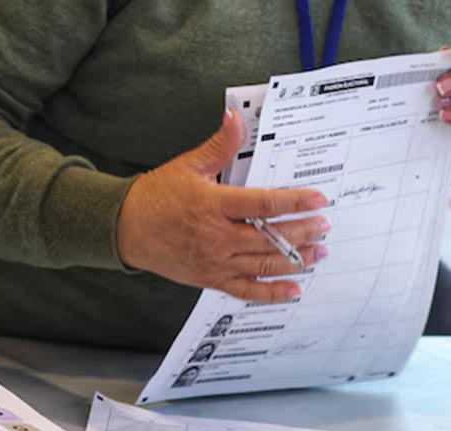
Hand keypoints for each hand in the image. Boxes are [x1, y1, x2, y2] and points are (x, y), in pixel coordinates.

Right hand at [116, 108, 329, 302]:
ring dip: (295, 260)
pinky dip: (272, 292)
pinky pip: (247, 290)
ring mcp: (216, 262)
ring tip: (319, 252)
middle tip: (325, 226)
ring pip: (264, 264)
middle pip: (270, 237)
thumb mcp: (188, 165)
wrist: (126, 230)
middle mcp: (217, 237)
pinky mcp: (212, 279)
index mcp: (214, 205)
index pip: (263, 204)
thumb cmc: (157, 197)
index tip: (318, 200)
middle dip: (302, 232)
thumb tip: (236, 117)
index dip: (294, 202)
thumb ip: (219, 146)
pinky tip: (294, 288)